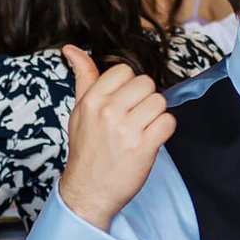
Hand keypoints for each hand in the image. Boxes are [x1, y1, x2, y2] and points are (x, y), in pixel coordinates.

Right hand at [55, 47, 174, 231]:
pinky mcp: (144, 147)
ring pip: (160, 102)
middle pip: (146, 84)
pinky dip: (164, 131)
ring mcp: (127, 130)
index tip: (123, 102)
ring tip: (142, 130)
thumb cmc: (86, 150)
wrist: (89, 191)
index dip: (129, 85)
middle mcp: (108, 112)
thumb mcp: (79, 111)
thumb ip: (82, 78)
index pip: (124, 71)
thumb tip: (71, 49)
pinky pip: (168, 122)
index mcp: (92, 100)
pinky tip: (150, 140)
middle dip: (145, 99)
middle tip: (134, 118)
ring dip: (156, 116)